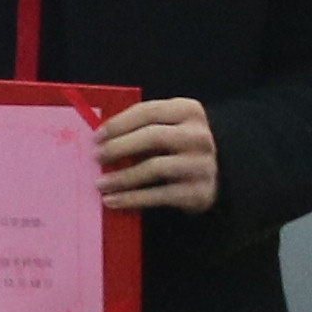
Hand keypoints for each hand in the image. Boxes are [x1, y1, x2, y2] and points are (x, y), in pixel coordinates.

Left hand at [96, 97, 221, 212]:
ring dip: (122, 177)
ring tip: (100, 183)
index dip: (119, 123)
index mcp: (188, 111)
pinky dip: (132, 198)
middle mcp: (198, 136)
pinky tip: (113, 200)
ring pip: (155, 167)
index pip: (148, 111)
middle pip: (152, 137)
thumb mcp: (167, 127)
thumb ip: (140, 127)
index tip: (96, 137)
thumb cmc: (177, 147)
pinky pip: (160, 195)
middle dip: (119, 147)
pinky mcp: (199, 191)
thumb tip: (99, 139)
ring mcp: (201, 164)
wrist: (215, 175)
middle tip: (97, 157)